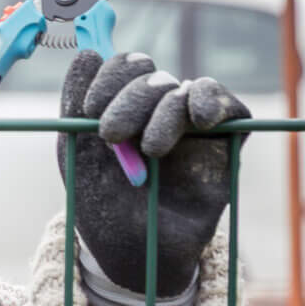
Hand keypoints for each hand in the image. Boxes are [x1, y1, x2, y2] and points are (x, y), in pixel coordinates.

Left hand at [57, 50, 247, 300]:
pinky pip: (229, 104)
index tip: (90, 111)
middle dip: (129, 98)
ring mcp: (192, 124)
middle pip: (151, 73)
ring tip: (151, 150)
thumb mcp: (77, 154)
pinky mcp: (225, 140)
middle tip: (111, 134)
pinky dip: (213, 101)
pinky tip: (199, 118)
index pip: (123, 67)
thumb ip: (75, 104)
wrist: (136, 253)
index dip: (108, 78)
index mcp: (121, 107)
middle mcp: (157, 110)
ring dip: (163, 110)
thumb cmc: (104, 207)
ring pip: (183, 88)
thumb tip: (86, 52)